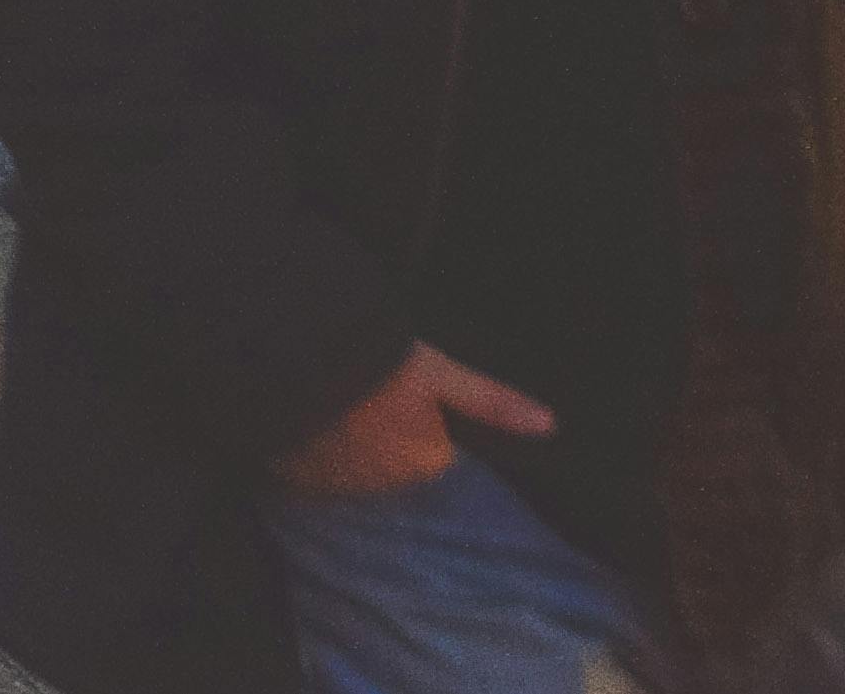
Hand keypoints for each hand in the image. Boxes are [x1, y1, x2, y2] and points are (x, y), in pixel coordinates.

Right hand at [274, 345, 554, 500]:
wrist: (294, 360)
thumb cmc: (376, 364)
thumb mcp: (437, 372)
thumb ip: (489, 401)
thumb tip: (551, 425)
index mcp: (424, 461)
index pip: (431, 454)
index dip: (419, 428)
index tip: (401, 401)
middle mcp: (385, 484)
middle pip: (391, 465)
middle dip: (383, 441)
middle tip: (366, 399)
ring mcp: (337, 483)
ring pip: (352, 470)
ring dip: (347, 450)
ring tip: (331, 410)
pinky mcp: (296, 477)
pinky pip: (312, 471)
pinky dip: (312, 455)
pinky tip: (304, 422)